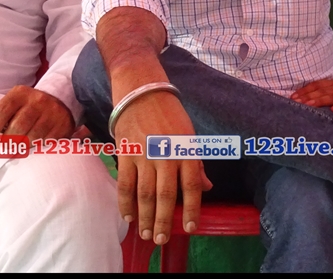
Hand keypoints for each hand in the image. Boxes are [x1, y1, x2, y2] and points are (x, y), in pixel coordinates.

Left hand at [0, 85, 74, 143]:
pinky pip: (46, 143)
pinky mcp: (63, 125)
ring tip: (15, 150)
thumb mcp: (11, 105)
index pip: (0, 113)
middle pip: (16, 128)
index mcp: (19, 93)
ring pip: (31, 138)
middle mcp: (37, 100)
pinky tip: (32, 147)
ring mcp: (52, 112)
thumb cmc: (28, 106)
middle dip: (5, 143)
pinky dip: (36, 148)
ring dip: (20, 148)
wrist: (60, 99)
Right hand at [113, 92, 212, 244]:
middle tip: (161, 240)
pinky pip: (125, 183)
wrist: (142, 91)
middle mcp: (166, 155)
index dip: (191, 208)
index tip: (191, 227)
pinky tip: (127, 216)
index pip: (191, 185)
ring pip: (144, 193)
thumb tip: (207, 187)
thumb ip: (197, 163)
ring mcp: (144, 155)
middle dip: (163, 221)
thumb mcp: (190, 135)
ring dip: (144, 217)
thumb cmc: (170, 113)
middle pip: (165, 195)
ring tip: (145, 234)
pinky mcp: (126, 153)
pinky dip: (125, 202)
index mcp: (186, 150)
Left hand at [291, 79, 332, 115]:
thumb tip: (300, 103)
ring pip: (332, 97)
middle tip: (296, 103)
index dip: (304, 91)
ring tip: (309, 105)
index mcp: (332, 84)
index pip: (316, 85)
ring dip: (320, 101)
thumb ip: (321, 98)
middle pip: (321, 91)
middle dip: (308, 96)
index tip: (292, 98)